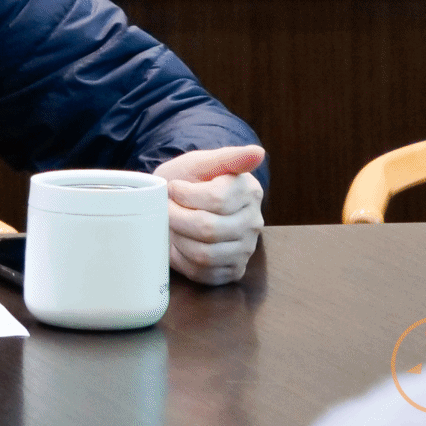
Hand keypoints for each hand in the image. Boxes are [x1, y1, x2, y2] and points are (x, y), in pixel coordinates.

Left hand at [154, 144, 264, 285]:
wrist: (179, 203)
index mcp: (249, 192)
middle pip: (208, 229)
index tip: (173, 187)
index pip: (216, 199)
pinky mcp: (232, 270)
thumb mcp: (200, 163)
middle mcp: (253, 223)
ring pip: (204, 254)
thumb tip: (258, 152)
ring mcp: (245, 249)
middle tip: (166, 208)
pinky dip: (182, 258)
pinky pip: (202, 272)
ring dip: (178, 238)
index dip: (185, 194)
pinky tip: (180, 242)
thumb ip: (228, 157)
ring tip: (172, 224)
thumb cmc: (189, 181)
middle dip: (176, 218)